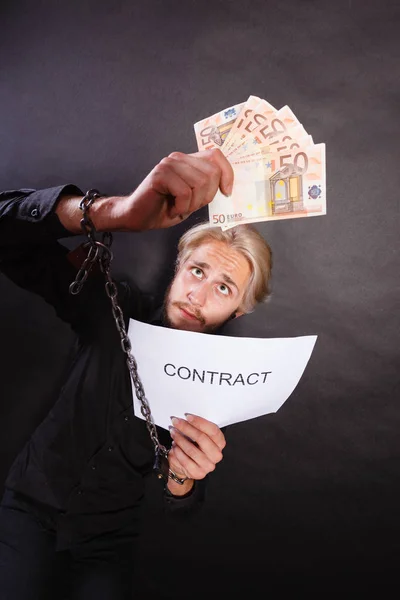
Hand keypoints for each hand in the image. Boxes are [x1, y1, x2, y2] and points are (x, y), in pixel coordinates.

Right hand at [111, 148, 233, 230]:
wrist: (138, 217)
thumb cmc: (166, 208)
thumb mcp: (194, 198)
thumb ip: (208, 188)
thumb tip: (228, 188)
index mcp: (188, 161)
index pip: (216, 155)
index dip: (227, 173)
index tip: (227, 192)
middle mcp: (178, 158)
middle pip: (211, 173)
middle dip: (207, 196)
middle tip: (192, 206)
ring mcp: (168, 164)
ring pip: (200, 183)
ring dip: (193, 204)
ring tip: (180, 208)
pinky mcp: (160, 175)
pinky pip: (184, 192)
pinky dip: (181, 207)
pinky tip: (172, 209)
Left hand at [168, 414, 225, 481]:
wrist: (185, 466)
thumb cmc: (192, 446)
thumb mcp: (196, 436)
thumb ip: (195, 427)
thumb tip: (185, 418)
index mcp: (220, 443)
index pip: (213, 430)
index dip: (200, 422)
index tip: (187, 416)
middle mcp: (216, 455)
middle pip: (202, 438)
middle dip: (187, 428)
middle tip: (176, 422)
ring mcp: (208, 465)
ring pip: (192, 450)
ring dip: (180, 439)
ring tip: (173, 433)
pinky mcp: (198, 473)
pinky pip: (185, 461)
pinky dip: (178, 452)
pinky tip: (174, 446)